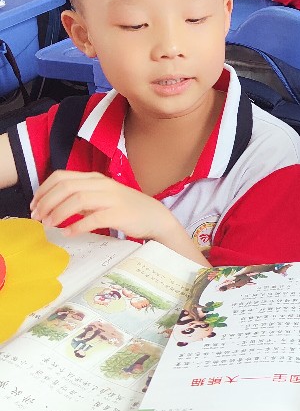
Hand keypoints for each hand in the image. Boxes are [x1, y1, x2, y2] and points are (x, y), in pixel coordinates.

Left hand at [31, 170, 175, 242]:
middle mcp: (101, 184)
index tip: (34, 205)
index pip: (61, 176)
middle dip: (46, 202)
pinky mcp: (119, 214)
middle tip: (37, 217)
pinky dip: (77, 226)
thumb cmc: (125, 209)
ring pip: (77, 200)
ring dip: (58, 213)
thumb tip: (53, 206)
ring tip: (49, 225)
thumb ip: (80, 198)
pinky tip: (68, 233)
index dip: (43, 190)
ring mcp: (111, 198)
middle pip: (66, 187)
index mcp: (94, 178)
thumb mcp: (100, 198)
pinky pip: (93, 218)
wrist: (155, 217)